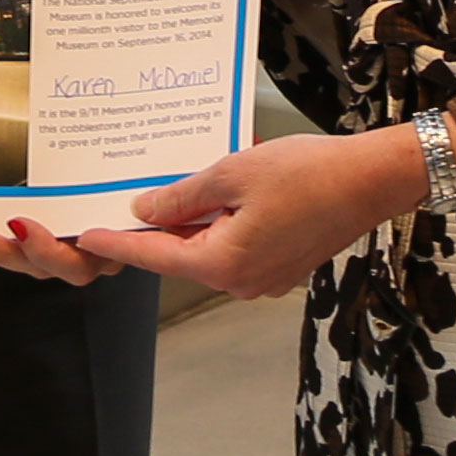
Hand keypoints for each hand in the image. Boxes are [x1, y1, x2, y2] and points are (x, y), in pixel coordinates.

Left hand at [72, 125, 426, 297]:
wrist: (371, 181)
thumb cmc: (308, 173)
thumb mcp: (232, 174)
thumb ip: (182, 196)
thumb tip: (145, 211)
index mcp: (224, 263)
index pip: (154, 256)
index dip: (117, 242)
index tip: (84, 237)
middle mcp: (242, 282)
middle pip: (181, 255)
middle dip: (155, 229)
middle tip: (123, 201)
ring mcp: (264, 279)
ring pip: (209, 250)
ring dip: (191, 223)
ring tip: (171, 188)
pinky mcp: (281, 267)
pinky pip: (235, 248)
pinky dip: (220, 225)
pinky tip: (216, 195)